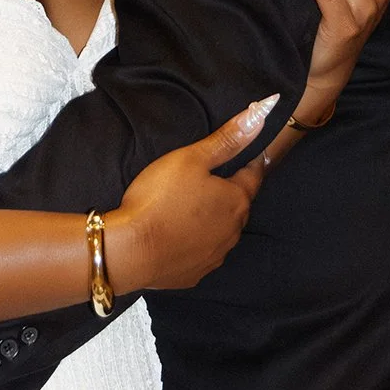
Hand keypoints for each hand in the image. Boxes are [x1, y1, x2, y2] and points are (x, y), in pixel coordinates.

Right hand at [104, 94, 277, 297]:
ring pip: (221, 231)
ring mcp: (214, 256)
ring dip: (213, 219)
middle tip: (210, 180)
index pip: (253, 176)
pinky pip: (202, 253)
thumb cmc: (160, 199)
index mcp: (236, 200)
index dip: (249, 163)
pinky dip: (195, 242)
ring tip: (191, 207)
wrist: (129, 251)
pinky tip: (177, 234)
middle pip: (238, 205)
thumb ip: (227, 139)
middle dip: (229, 192)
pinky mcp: (195, 274)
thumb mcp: (191, 158)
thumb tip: (260, 115)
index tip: (247, 157)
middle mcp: (232, 231)